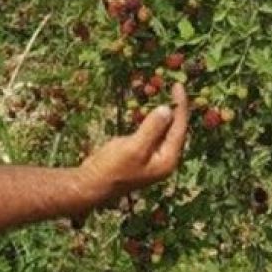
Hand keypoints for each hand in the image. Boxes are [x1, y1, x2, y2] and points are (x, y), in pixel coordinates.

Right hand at [76, 83, 189, 203]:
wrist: (91, 185)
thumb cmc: (112, 168)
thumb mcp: (134, 147)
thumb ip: (152, 128)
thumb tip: (167, 109)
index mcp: (167, 160)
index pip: (179, 128)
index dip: (180, 106)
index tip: (179, 85)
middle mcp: (164, 159)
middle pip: (174, 129)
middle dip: (174, 108)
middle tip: (174, 86)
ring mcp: (152, 158)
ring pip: (163, 130)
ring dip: (163, 112)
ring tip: (163, 93)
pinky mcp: (141, 155)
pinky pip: (151, 133)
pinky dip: (151, 119)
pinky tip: (148, 110)